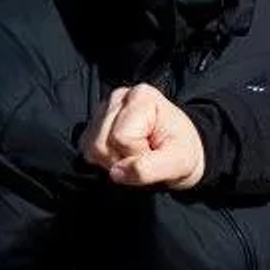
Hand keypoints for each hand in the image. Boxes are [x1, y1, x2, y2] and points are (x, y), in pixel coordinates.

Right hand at [82, 84, 205, 188]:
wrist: (181, 152)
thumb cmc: (182, 152)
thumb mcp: (178, 163)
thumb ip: (148, 169)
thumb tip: (115, 173)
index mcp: (142, 96)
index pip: (121, 137)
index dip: (137, 154)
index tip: (155, 153)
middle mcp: (119, 97)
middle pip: (101, 144)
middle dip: (124, 160)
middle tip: (146, 156)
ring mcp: (104, 110)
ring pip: (91, 149)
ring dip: (114, 162)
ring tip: (136, 155)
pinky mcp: (94, 125)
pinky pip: (86, 151)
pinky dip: (105, 161)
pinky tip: (124, 154)